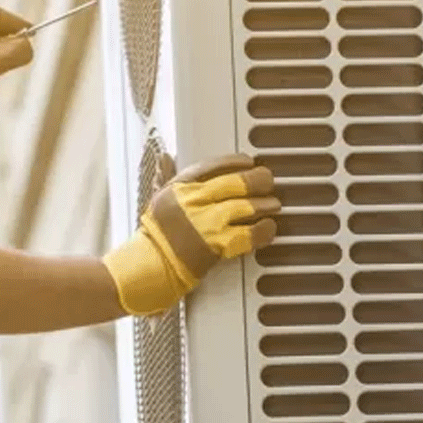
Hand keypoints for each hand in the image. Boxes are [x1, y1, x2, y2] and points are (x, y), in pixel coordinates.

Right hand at [102, 153, 279, 315]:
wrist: (148, 266)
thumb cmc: (154, 236)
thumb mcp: (159, 199)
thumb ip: (168, 176)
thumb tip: (166, 156)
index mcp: (179, 186)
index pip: (212, 165)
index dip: (235, 162)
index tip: (249, 161)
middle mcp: (193, 201)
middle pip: (234, 183)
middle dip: (257, 180)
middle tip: (267, 181)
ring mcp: (205, 223)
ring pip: (244, 207)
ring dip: (264, 205)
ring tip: (274, 204)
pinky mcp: (215, 246)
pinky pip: (247, 235)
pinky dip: (262, 231)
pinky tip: (269, 227)